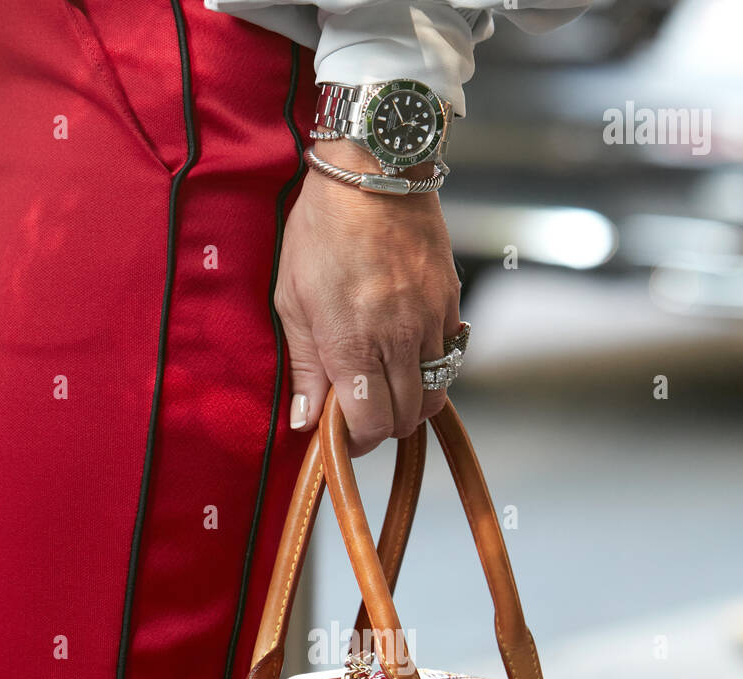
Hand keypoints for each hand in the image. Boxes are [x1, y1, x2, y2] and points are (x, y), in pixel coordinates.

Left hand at [274, 140, 461, 456]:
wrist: (374, 171)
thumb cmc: (323, 230)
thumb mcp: (292, 298)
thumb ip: (304, 366)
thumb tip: (305, 421)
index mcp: (352, 342)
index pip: (370, 425)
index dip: (356, 442)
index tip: (341, 436)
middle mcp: (398, 339)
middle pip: (405, 419)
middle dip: (382, 426)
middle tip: (359, 410)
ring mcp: (430, 323)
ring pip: (434, 395)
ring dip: (410, 402)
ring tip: (384, 385)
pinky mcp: (450, 305)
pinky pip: (448, 359)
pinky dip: (429, 370)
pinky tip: (405, 353)